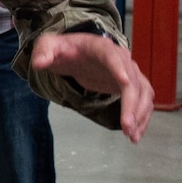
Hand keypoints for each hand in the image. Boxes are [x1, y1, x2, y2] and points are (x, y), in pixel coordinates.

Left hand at [29, 32, 153, 142]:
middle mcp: (120, 58)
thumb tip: (39, 63)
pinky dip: (142, 117)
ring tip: (132, 136)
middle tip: (127, 126)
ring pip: (143, 92)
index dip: (119, 68)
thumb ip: (43, 53)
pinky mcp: (130, 85)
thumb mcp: (48, 46)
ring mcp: (128, 72)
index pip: (112, 56)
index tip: (124, 82)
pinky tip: (135, 134)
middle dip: (132, 104)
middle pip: (132, 80)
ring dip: (141, 114)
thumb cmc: (63, 49)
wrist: (75, 52)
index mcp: (100, 47)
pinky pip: (142, 100)